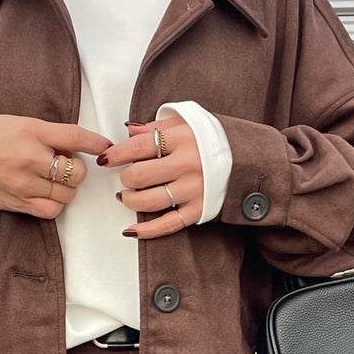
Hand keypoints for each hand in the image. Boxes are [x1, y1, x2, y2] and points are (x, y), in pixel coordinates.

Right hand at [0, 115, 112, 219]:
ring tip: (52, 179)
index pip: (75, 137)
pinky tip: (46, 194)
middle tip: (65, 164)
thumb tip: (76, 150)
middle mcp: (29, 158)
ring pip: (67, 194)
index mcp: (32, 132)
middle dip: (78, 169)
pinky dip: (55, 204)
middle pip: (77, 172)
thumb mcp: (20, 124)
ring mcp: (24, 183)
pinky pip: (51, 210)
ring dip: (67, 188)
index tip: (105, 147)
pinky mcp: (17, 203)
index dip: (96, 143)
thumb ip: (49, 135)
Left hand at [101, 116, 203, 237]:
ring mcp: (193, 190)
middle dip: (125, 179)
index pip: (139, 146)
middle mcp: (188, 165)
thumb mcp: (187, 123)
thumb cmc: (213, 140)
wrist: (247, 160)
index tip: (106, 159)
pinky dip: (147, 230)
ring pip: (149, 201)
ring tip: (127, 197)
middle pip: (140, 176)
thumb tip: (129, 131)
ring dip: (130, 201)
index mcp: (183, 139)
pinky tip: (131, 230)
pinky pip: (168, 224)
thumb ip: (157, 127)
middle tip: (125, 178)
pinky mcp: (198, 210)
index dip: (116, 154)